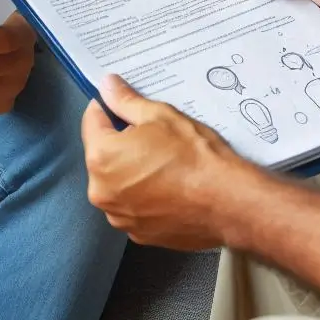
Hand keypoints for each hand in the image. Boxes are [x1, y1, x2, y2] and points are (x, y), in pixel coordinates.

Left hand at [82, 75, 258, 250]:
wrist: (228, 202)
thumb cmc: (194, 156)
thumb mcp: (160, 116)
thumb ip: (126, 101)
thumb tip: (107, 86)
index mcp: (101, 158)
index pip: (91, 122)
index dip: (105, 108)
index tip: (121, 105)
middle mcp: (102, 191)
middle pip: (101, 155)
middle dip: (119, 141)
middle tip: (150, 134)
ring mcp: (120, 217)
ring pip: (116, 182)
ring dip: (129, 170)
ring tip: (161, 161)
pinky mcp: (139, 234)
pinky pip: (132, 205)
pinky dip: (142, 194)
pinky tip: (167, 185)